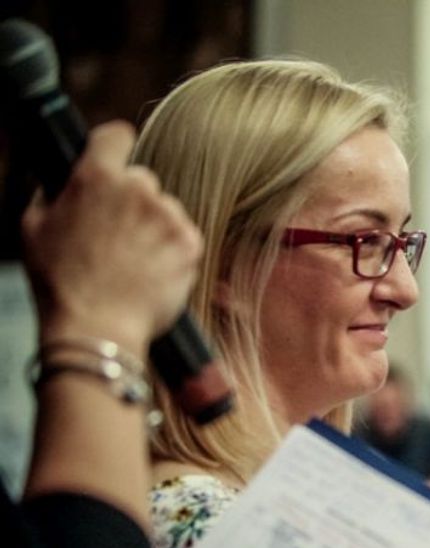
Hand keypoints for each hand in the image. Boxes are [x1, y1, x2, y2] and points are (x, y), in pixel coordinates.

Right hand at [22, 122, 202, 354]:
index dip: (115, 144)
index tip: (116, 154)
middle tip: (116, 236)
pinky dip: (173, 251)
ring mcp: (168, 216)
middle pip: (142, 181)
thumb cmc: (60, 282)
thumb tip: (67, 183)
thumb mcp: (34, 226)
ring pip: (165, 210)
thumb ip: (55, 194)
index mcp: (96, 177)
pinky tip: (152, 271)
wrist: (97, 326)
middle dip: (132, 202)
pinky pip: (184, 236)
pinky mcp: (190, 243)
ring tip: (133, 261)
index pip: (116, 135)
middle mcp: (137, 189)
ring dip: (154, 228)